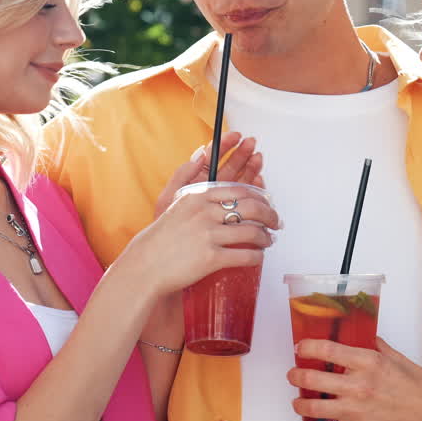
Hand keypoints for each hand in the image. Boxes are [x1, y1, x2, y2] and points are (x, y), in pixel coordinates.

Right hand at [120, 182, 279, 296]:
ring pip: (252, 232)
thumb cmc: (161, 237)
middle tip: (276, 222)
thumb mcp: (171, 200)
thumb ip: (187, 177)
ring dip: (266, 237)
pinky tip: (258, 257)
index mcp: (198, 196)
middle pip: (251, 208)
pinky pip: (245, 255)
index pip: (240, 190)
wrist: (145, 266)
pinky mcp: (210, 258)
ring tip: (268, 241)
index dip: (260, 196)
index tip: (268, 202)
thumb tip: (202, 154)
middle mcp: (205, 212)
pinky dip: (257, 257)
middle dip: (270, 215)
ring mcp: (208, 235)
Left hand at [154, 132, 264, 218]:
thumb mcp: (169, 199)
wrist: (171, 255)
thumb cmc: (166, 229)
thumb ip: (183, 175)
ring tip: (257, 158)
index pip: (212, 158)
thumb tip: (198, 153)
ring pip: (242, 180)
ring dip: (251, 167)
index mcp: (197, 181)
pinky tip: (258, 180)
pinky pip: (247, 198)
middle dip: (242, 153)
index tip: (235, 136)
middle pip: (231, 166)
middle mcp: (213, 190)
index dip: (224, 145)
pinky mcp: (234, 215)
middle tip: (250, 144)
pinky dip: (255, 188)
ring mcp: (224, 201)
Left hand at [287, 337, 421, 420]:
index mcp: (368, 363)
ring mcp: (357, 411)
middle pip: (311, 377)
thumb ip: (377, 347)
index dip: (307, 347)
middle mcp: (359, 385)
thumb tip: (365, 337)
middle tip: (294, 374)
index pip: (326, 350)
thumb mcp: (399, 359)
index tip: (301, 348)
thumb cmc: (420, 390)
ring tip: (299, 401)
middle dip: (296, 375)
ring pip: (313, 407)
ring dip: (300, 403)